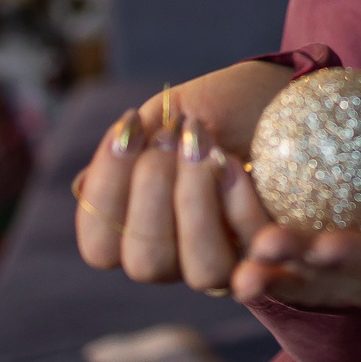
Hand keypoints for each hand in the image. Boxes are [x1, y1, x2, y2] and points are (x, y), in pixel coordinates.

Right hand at [73, 60, 295, 290]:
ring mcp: (228, 261)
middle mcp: (177, 259)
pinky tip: (231, 160)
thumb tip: (82, 188)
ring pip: (203, 268)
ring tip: (203, 146)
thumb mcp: (164, 117)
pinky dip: (237, 202)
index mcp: (136, 232)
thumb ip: (127, 152)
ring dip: (196, 202)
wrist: (279, 93)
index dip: (106, 191)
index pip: (100, 247)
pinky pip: (254, 248)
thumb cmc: (214, 109)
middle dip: (152, 191)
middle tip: (172, 135)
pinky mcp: (274, 252)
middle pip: (145, 262)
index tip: (129, 128)